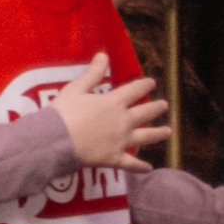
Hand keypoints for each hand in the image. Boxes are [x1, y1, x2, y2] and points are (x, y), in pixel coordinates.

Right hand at [54, 53, 168, 170]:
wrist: (56, 141)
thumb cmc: (63, 112)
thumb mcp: (76, 89)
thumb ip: (92, 73)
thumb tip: (104, 55)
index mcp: (113, 102)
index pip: (134, 90)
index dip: (145, 85)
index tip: (152, 82)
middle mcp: (123, 121)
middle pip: (145, 113)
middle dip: (156, 108)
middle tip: (164, 105)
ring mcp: (121, 141)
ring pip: (145, 137)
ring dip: (158, 134)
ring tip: (168, 132)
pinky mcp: (114, 158)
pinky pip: (131, 164)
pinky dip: (141, 167)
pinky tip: (149, 168)